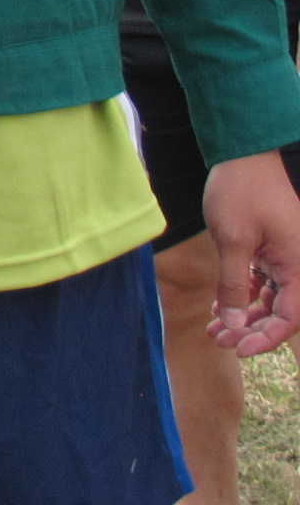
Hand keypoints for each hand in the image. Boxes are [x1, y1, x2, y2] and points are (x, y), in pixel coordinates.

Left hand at [205, 150, 299, 355]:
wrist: (243, 156)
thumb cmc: (241, 193)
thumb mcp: (233, 241)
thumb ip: (233, 284)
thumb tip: (233, 323)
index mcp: (298, 266)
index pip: (289, 318)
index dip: (265, 338)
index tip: (238, 349)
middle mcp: (297, 266)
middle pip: (280, 312)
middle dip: (250, 330)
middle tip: (219, 339)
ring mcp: (285, 258)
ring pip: (270, 300)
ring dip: (244, 315)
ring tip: (214, 329)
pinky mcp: (270, 251)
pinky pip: (262, 283)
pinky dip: (242, 296)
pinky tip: (218, 307)